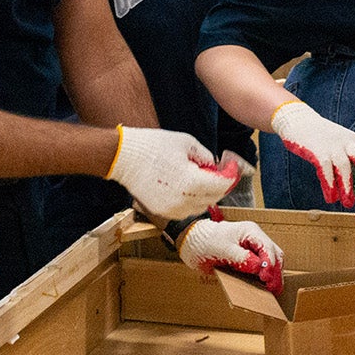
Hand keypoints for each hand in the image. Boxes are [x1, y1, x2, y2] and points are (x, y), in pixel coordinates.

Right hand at [107, 125, 240, 218]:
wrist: (123, 157)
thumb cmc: (153, 146)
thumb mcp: (187, 143)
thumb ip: (206, 156)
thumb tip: (215, 167)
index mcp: (192, 182)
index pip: (222, 185)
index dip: (230, 176)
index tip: (231, 168)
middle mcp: (183, 200)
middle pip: (214, 198)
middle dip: (219, 185)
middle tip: (219, 172)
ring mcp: (171, 208)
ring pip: (200, 207)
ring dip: (206, 195)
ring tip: (200, 178)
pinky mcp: (160, 212)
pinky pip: (185, 211)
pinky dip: (191, 201)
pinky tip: (187, 187)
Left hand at [178, 218, 283, 294]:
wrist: (192, 243)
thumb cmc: (206, 242)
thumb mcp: (222, 250)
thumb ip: (240, 258)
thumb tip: (258, 267)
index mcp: (251, 232)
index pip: (267, 247)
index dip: (269, 263)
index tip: (266, 278)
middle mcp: (255, 241)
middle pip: (274, 255)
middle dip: (275, 272)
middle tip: (274, 289)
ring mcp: (253, 251)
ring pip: (270, 263)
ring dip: (272, 277)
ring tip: (273, 292)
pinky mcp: (248, 262)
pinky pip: (260, 270)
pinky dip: (264, 280)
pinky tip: (264, 289)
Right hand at [270, 101, 354, 207]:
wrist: (298, 120)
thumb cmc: (320, 136)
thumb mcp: (340, 143)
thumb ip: (349, 158)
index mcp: (354, 141)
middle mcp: (346, 142)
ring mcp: (332, 146)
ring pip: (344, 167)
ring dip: (347, 187)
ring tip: (348, 204)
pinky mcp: (317, 151)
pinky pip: (326, 171)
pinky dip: (329, 185)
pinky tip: (330, 197)